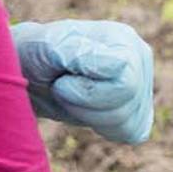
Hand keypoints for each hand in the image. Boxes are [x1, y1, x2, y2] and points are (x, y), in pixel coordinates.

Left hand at [12, 20, 156, 144]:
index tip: (61, 79)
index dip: (87, 91)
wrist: (29, 72)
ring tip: (72, 96)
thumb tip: (119, 64)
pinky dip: (104, 128)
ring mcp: (143, 82)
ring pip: (129, 122)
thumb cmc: (34, 56)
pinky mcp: (139, 108)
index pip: (126, 83)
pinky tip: (87, 110)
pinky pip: (132, 132)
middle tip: (63, 88)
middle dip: (85, 105)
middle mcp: (140, 58)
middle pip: (127, 105)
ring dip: (90, 117)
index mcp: (124, 39)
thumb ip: (79, 53)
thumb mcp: (47, 49)